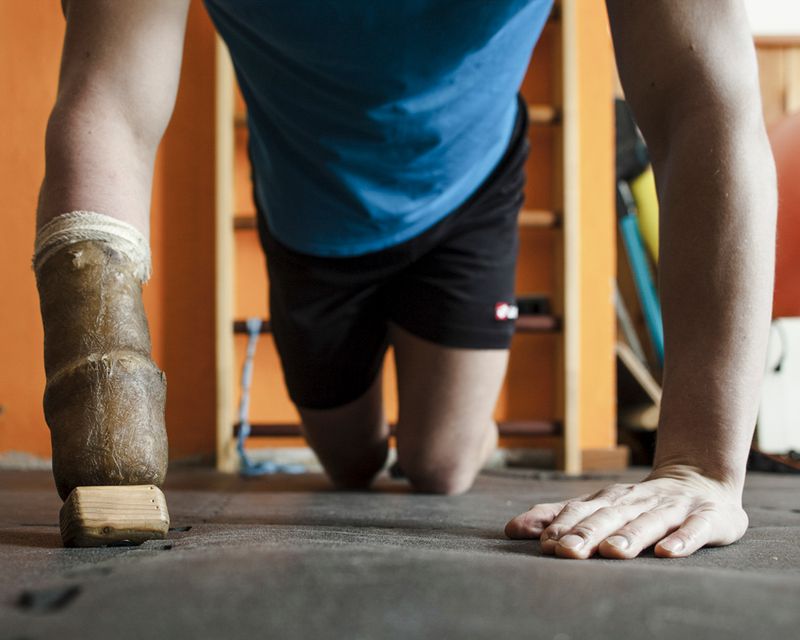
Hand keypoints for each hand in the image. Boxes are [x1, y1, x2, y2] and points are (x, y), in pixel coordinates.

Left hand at [504, 465, 747, 558]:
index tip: (544, 543)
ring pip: (649, 523)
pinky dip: (682, 540)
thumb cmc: (641, 502)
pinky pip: (695, 529)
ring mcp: (673, 508)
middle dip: (588, 533)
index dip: (564, 525)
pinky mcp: (707, 518)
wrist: (703, 478)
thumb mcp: (600, 505)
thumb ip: (558, 516)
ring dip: (629, 537)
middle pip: (611, 517)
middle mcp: (638, 501)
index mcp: (611, 499)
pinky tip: (668, 553)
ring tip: (612, 552)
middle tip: (567, 551)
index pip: (583, 511)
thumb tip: (512, 529)